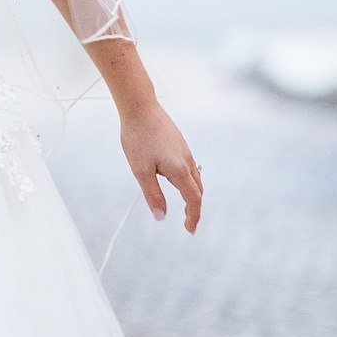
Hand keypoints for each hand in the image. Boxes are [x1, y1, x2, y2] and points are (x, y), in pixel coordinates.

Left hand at [120, 102, 201, 232]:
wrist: (140, 106)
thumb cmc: (137, 137)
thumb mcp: (140, 170)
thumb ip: (152, 194)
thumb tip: (161, 217)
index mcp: (180, 170)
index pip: (194, 199)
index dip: (194, 216)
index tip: (190, 229)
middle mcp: (186, 160)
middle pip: (198, 190)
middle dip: (195, 207)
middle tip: (187, 221)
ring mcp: (184, 150)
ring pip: (195, 177)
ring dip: (192, 194)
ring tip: (184, 205)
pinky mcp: (179, 143)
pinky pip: (189, 166)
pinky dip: (188, 180)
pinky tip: (176, 179)